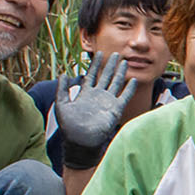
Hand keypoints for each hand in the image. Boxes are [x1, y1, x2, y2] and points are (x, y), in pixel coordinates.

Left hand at [55, 52, 136, 170]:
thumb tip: (63, 74)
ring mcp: (107, 101)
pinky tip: (133, 80)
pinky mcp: (115, 109)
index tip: (100, 53)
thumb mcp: (62, 104)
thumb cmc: (69, 126)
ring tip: (125, 62)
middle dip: (110, 65)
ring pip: (116, 83)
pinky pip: (124, 96)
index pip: (92, 74)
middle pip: (105, 76)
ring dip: (120, 73)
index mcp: (85, 93)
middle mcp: (98, 95)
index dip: (95, 64)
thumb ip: (62, 89)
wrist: (81, 141)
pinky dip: (129, 88)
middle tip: (116, 54)